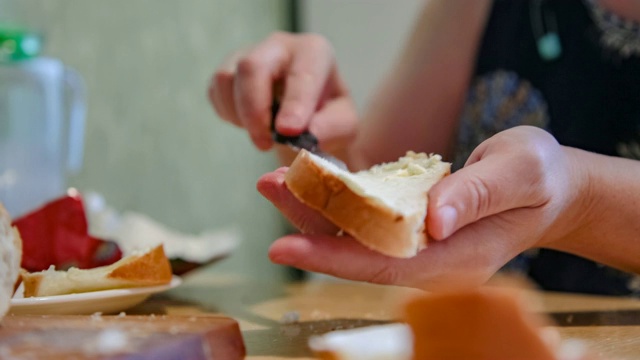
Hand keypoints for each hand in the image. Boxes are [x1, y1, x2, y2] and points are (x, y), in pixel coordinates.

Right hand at [208, 32, 357, 152]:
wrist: (308, 113)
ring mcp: (249, 54)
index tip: (289, 131)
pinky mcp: (229, 70)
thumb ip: (331, 127)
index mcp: (314, 52)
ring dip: (240, 116)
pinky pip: (216, 91)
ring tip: (262, 136)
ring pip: (227, 78)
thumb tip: (305, 133)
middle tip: (266, 143)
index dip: (294, 103)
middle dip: (255, 110)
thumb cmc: (327, 115)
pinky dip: (229, 115)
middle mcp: (279, 46)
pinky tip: (249, 125)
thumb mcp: (343, 125)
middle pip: (252, 66)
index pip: (300, 73)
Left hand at [257, 126, 588, 289]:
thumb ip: (478, 196)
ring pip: (357, 235)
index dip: (332, 258)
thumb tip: (431, 218)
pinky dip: (338, 200)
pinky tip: (312, 179)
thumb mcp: (521, 174)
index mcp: (455, 259)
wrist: (548, 187)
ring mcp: (419, 246)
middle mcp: (429, 260)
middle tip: (268, 185)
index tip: (284, 245)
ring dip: (315, 208)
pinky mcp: (412, 226)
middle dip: (309, 224)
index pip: (383, 265)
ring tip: (277, 178)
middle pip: (358, 250)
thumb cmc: (539, 179)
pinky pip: (367, 218)